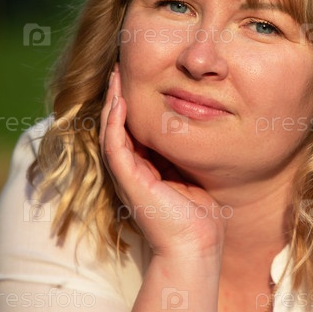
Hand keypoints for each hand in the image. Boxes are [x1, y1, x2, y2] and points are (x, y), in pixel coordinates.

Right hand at [99, 65, 226, 260]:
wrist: (197, 245)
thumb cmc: (200, 215)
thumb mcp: (192, 172)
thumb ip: (184, 154)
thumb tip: (192, 129)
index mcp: (147, 168)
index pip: (134, 128)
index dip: (133, 102)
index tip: (138, 76)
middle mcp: (133, 170)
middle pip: (119, 125)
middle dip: (119, 95)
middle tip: (120, 66)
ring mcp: (128, 175)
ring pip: (112, 130)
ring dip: (112, 101)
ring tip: (116, 75)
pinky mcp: (129, 180)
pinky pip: (115, 145)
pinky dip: (115, 122)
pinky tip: (120, 101)